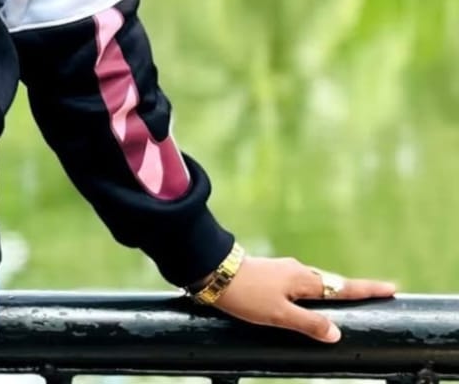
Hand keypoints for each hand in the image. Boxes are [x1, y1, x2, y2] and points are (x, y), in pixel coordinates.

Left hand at [211, 255, 395, 342]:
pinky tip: (310, 301)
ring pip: (315, 284)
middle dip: (355, 289)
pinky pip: (300, 286)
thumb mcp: (278, 315)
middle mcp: (297, 271)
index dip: (368, 289)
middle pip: (332, 283)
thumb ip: (308, 324)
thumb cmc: (245, 294)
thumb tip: (338, 332)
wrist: (210, 270)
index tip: (392, 287)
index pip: (343, 287)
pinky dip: (313, 293)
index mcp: (303, 279)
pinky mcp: (271, 275)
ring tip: (350, 299)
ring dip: (333, 291)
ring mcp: (283, 271)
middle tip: (377, 294)